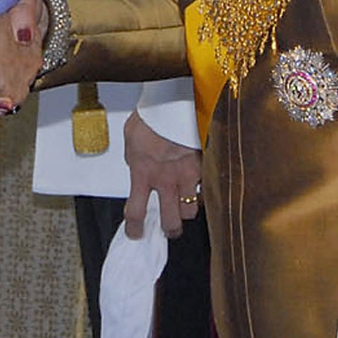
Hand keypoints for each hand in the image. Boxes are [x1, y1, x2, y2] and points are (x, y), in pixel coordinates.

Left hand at [123, 110, 201, 238]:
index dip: (134, 228)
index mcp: (143, 174)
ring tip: (185, 203)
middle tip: (169, 228)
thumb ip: (135, 159)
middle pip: (170, 221)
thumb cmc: (151, 117)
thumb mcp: (132, 139)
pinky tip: (199, 184)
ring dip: (187, 209)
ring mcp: (187, 176)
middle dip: (169, 229)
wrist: (173, 102)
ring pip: (191, 209)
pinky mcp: (204, 167)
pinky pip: (205, 188)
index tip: (136, 234)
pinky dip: (202, 190)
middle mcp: (165, 181)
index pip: (135, 212)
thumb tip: (138, 165)